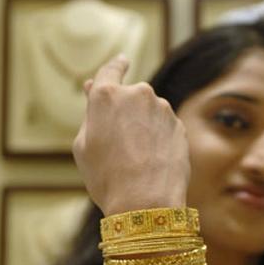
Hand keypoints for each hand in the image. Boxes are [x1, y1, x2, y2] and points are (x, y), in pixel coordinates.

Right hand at [73, 55, 190, 215]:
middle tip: (118, 141)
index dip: (115, 65)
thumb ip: (90, 113)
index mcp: (107, 95)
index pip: (111, 69)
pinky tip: (152, 162)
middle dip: (125, 111)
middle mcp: (138, 94)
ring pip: (150, 113)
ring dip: (143, 127)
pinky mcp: (179, 127)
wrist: (146, 203)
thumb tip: (93, 90)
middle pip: (130, 97)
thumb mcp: (84, 147)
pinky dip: (158, 140)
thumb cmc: (107, 178)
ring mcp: (163, 110)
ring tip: (136, 159)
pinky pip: (164, 128)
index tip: (121, 61)